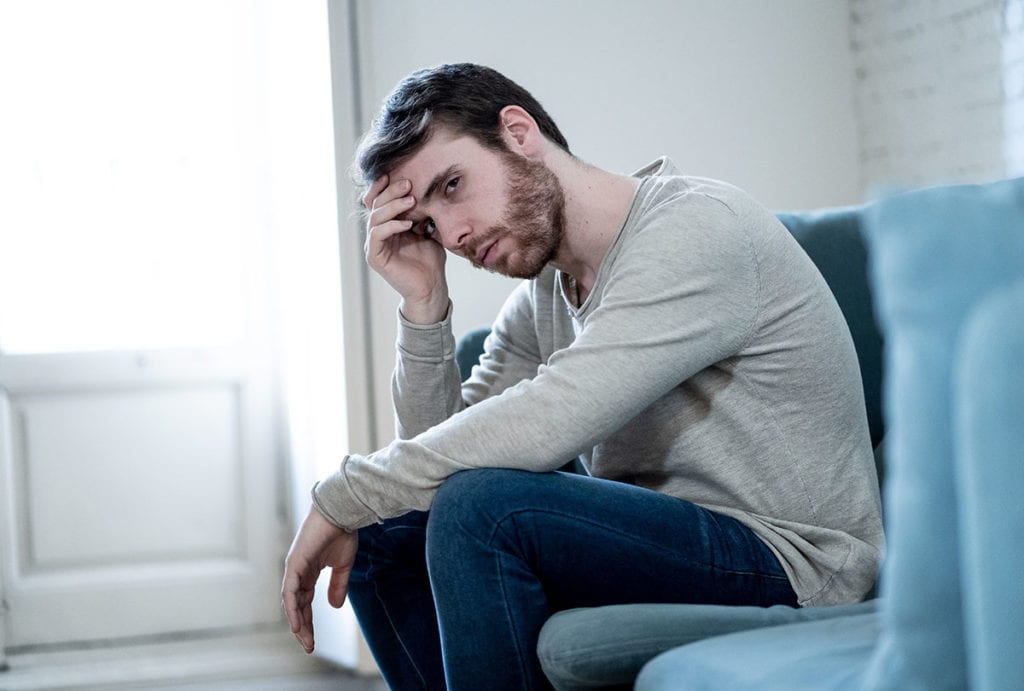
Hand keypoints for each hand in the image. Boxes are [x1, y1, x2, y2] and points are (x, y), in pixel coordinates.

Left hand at [281, 506, 358, 653]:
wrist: (341, 512)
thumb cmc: (342, 532)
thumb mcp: (343, 566)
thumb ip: (338, 585)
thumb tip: (335, 606)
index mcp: (308, 572)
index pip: (305, 602)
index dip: (308, 621)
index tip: (313, 641)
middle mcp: (297, 572)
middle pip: (296, 606)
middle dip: (303, 627)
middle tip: (309, 646)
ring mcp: (294, 568)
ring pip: (291, 602)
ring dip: (298, 623)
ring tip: (305, 640)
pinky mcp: (294, 564)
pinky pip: (290, 592)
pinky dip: (292, 609)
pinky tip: (297, 624)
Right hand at [363, 175, 448, 323]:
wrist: (431, 286)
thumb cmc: (430, 259)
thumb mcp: (428, 230)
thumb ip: (422, 212)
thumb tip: (426, 189)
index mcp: (387, 225)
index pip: (377, 200)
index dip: (382, 186)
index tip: (397, 174)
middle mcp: (377, 233)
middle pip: (375, 205)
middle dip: (391, 192)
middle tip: (408, 184)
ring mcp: (374, 245)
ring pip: (375, 217)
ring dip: (393, 206)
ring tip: (411, 200)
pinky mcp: (375, 257)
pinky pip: (377, 235)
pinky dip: (391, 226)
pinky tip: (408, 224)